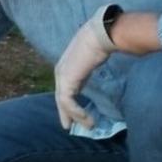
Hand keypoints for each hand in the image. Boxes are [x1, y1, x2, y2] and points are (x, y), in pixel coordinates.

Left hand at [54, 5, 117, 130]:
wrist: (100, 35)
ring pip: (64, 103)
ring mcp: (62, 76)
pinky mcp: (66, 81)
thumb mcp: (93, 58)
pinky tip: (87, 119)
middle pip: (61, 97)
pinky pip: (68, 102)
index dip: (68, 102)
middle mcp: (60, 71)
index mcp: (66, 66)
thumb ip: (90, 67)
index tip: (76, 114)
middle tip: (70, 126)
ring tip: (88, 126)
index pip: (64, 88)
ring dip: (76, 116)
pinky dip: (77, 112)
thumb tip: (98, 69)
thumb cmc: (101, 42)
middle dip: (66, 113)